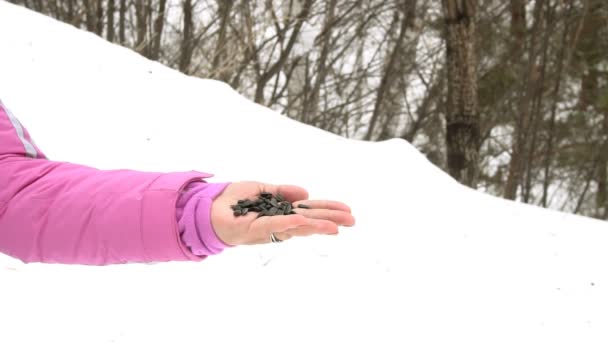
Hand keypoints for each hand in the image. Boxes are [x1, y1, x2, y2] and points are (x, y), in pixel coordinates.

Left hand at [210, 181, 354, 244]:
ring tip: (336, 227)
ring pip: (296, 227)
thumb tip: (305, 193)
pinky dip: (288, 223)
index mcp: (282, 212)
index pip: (310, 210)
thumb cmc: (231, 201)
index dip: (328, 210)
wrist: (206, 209)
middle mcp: (278, 222)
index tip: (347, 210)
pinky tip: (302, 221)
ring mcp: (268, 228)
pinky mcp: (254, 231)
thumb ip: (282, 191)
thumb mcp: (260, 189)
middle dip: (330, 220)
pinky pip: (274, 226)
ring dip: (316, 226)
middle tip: (352, 221)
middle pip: (309, 220)